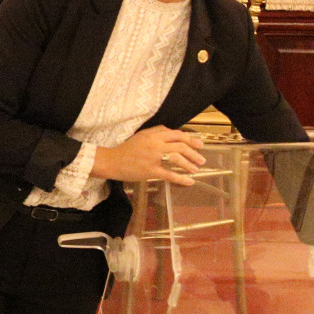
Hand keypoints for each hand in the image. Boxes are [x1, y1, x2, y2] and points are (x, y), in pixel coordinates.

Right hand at [90, 126, 205, 185]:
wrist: (112, 161)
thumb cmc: (127, 148)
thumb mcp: (142, 135)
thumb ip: (157, 131)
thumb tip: (172, 131)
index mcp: (154, 135)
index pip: (177, 135)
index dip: (190, 139)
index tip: (200, 145)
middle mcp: (155, 144)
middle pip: (180, 146)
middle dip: (193, 153)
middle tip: (201, 160)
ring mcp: (153, 158)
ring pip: (177, 159)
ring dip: (189, 164)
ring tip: (196, 169)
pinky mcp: (150, 171)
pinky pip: (169, 174)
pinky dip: (181, 178)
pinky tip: (189, 181)